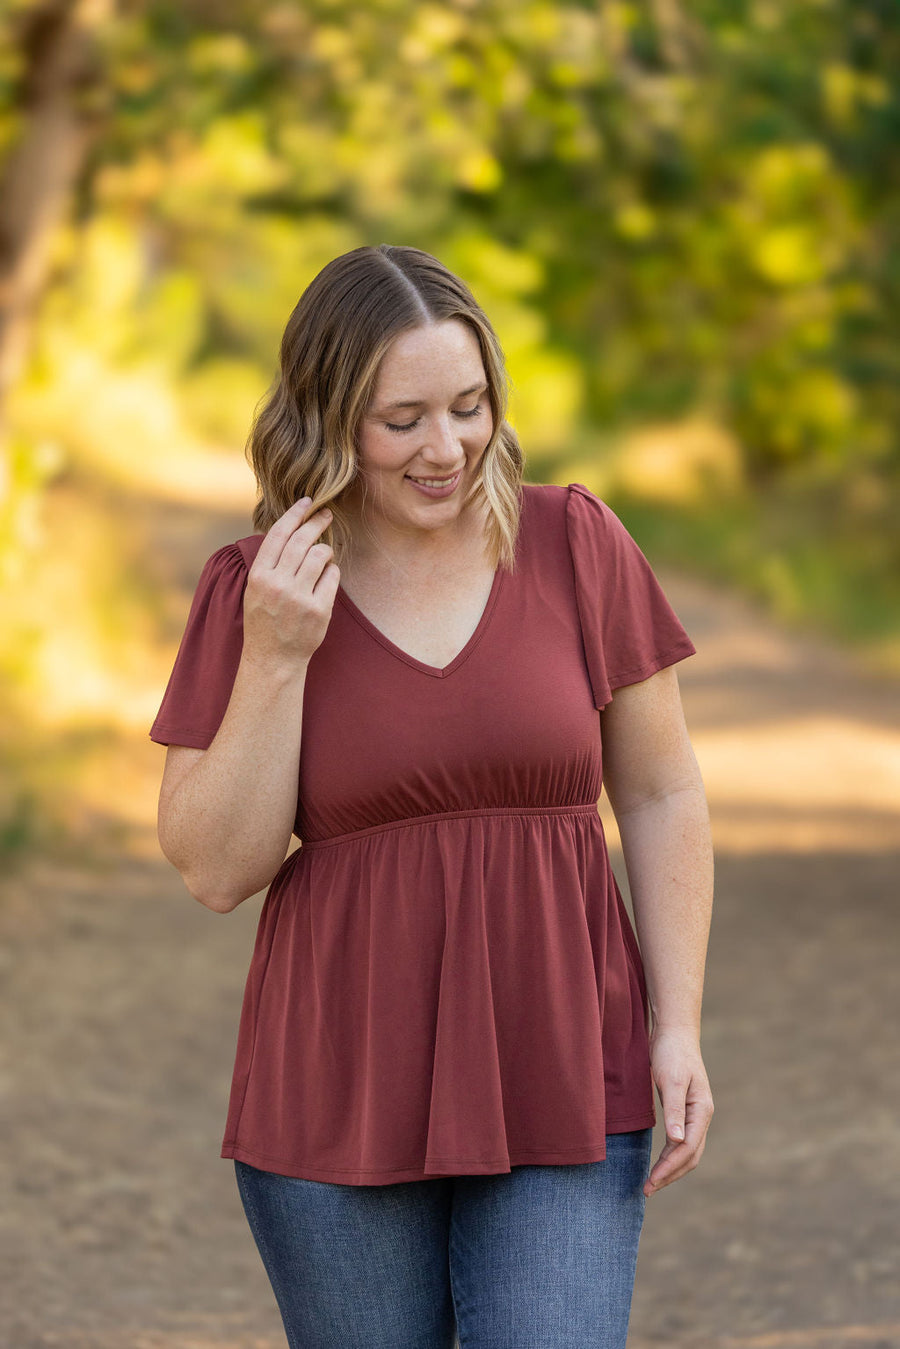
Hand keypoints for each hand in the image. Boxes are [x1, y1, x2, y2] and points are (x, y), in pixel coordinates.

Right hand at [242, 498, 340, 669]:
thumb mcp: (255, 589)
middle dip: (316, 522)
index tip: (306, 502)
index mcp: (259, 576)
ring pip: (320, 555)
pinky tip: (326, 577)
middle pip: (302, 540)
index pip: (278, 534)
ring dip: (325, 549)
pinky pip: (332, 576)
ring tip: (324, 554)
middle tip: (326, 514)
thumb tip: (290, 529)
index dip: (294, 514)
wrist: (273, 658)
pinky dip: (332, 571)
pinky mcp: (319, 610)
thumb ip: (269, 562)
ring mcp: (299, 597)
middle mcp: (278, 584)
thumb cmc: (265, 620)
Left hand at [643, 1027, 713, 1197]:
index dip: (669, 1168)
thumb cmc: (672, 1053)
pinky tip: (658, 1161)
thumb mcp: (671, 1080)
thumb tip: (677, 1141)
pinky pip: (680, 1141)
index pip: (687, 1149)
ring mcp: (695, 1114)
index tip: (650, 1182)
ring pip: (687, 1151)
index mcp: (702, 1111)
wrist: (674, 1032)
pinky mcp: (684, 1111)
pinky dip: (670, 1155)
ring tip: (651, 1183)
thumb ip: (675, 1110)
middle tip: (647, 1190)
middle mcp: (702, 1116)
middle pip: (690, 1156)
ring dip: (671, 1168)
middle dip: (670, 1175)